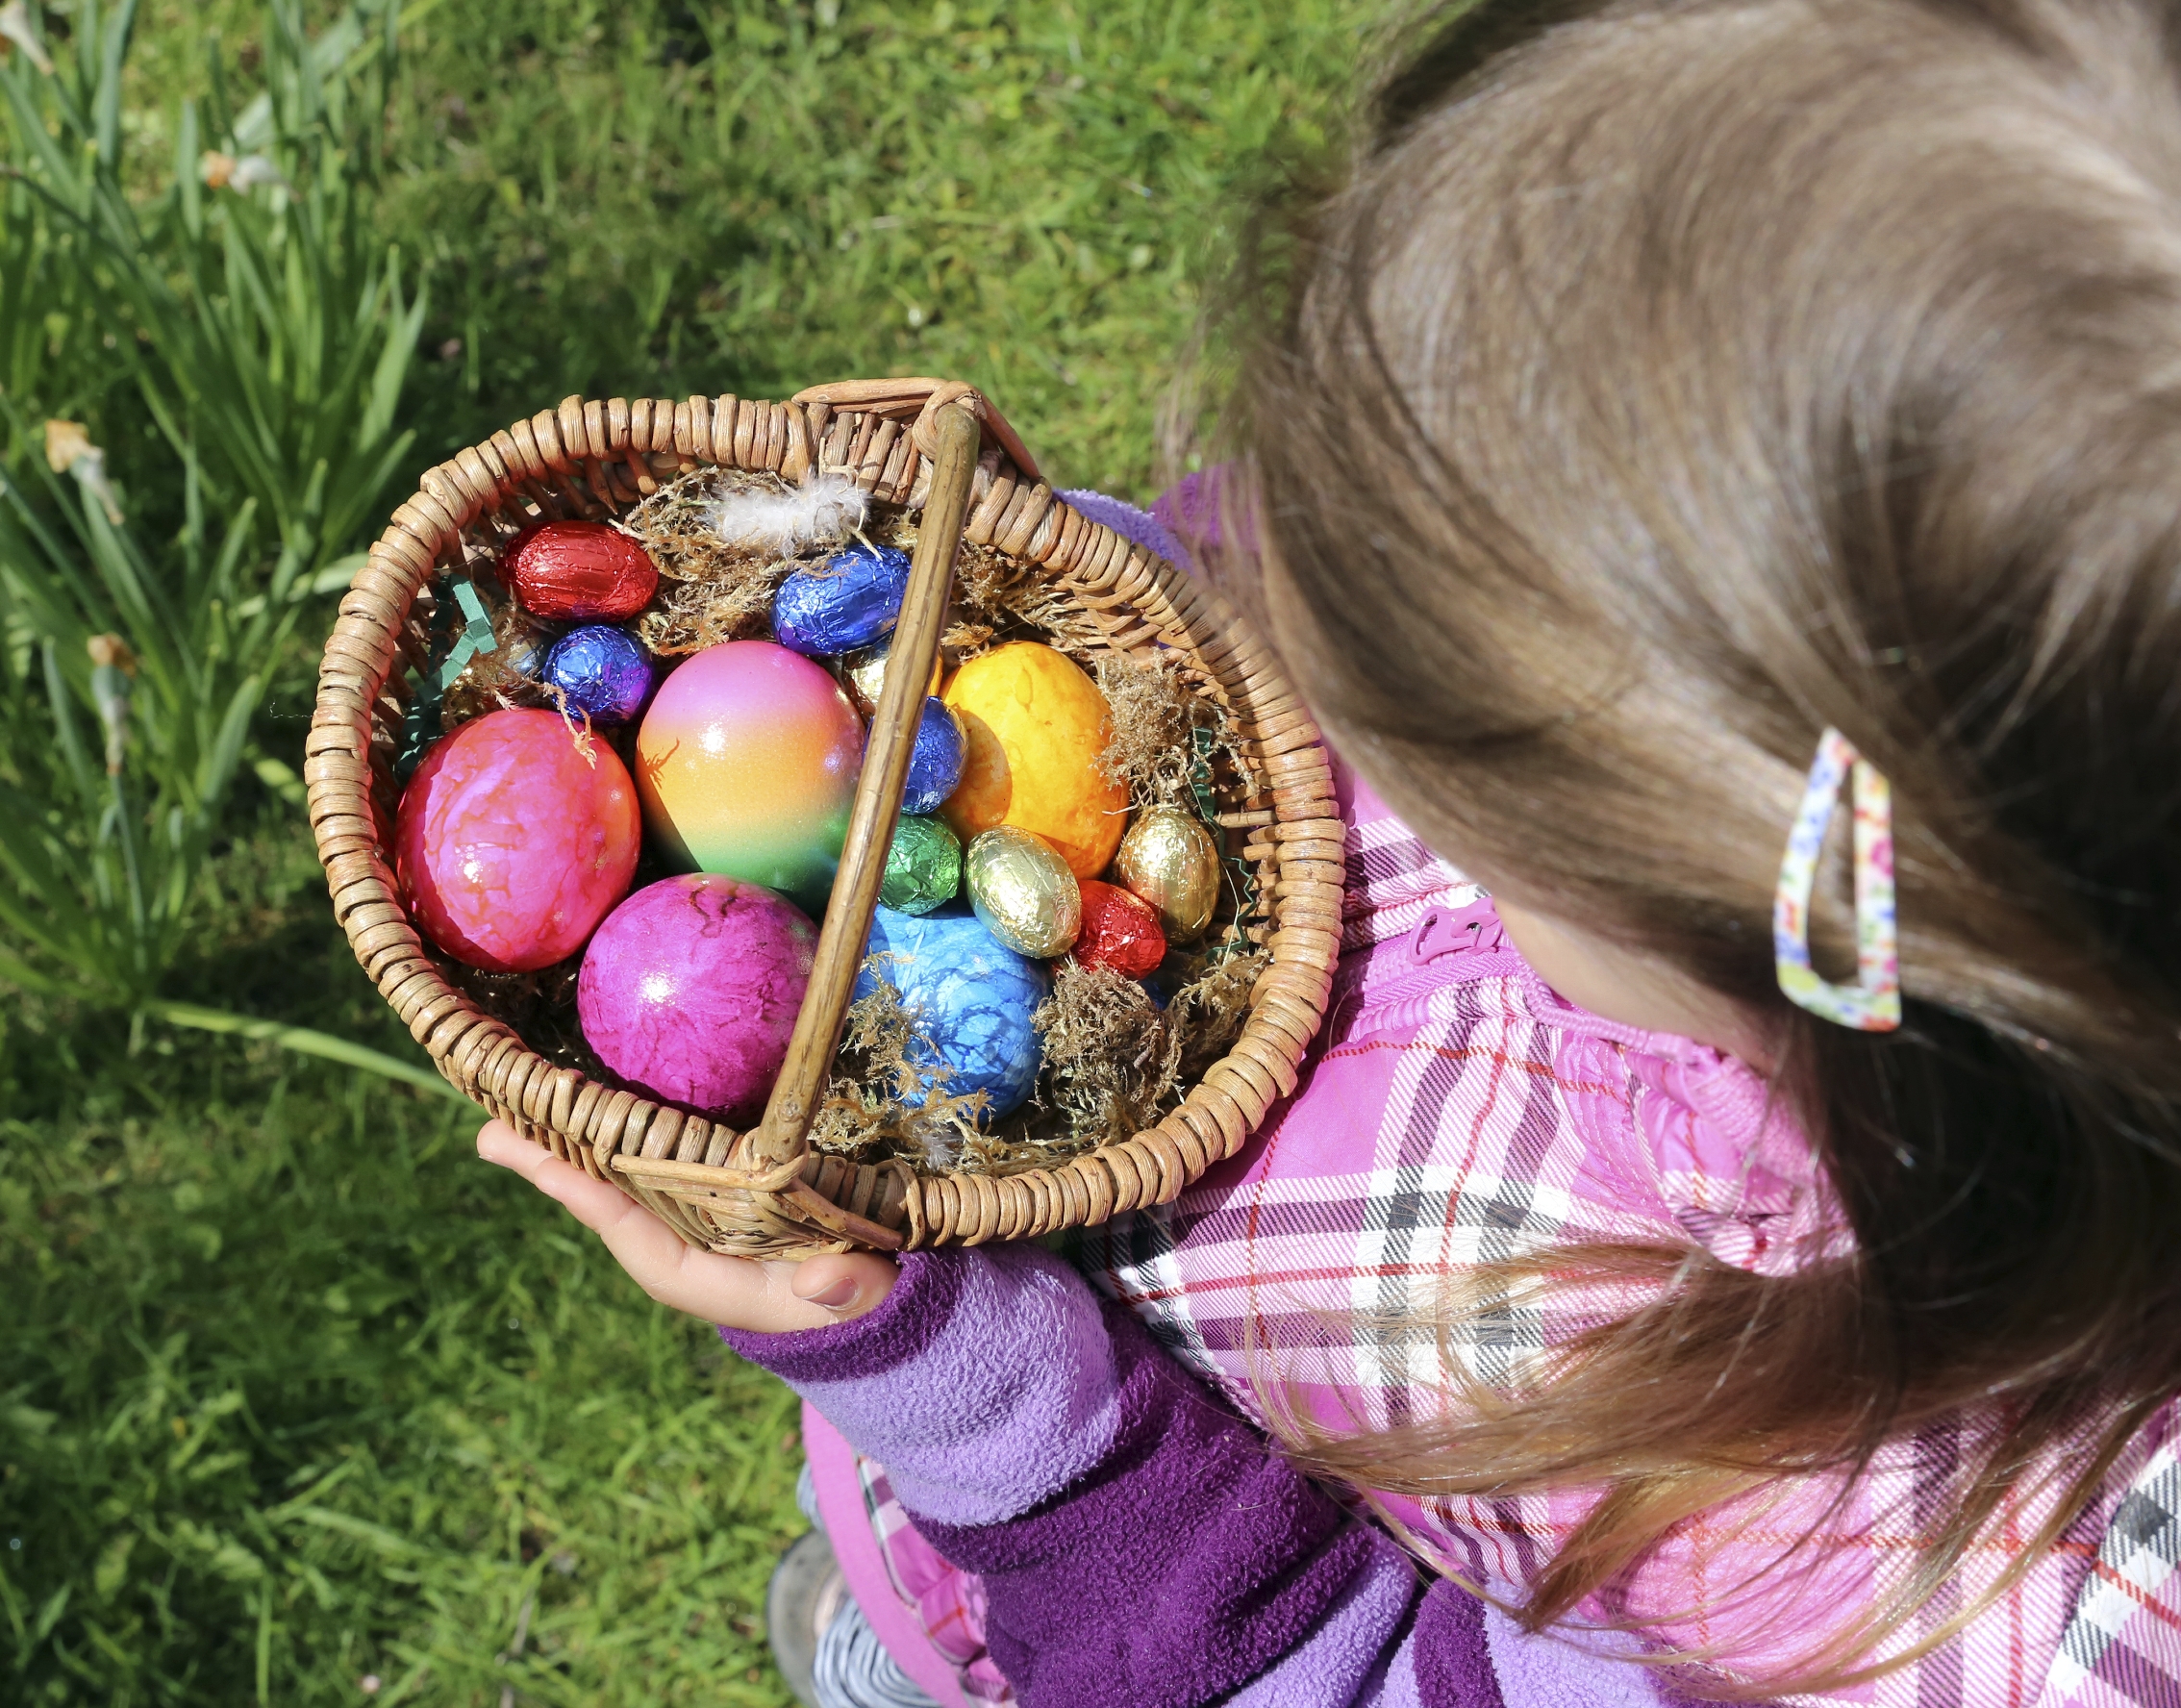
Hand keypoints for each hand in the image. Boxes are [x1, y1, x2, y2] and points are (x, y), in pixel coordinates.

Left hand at [476, 1121, 898, 1331]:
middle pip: (617, 1202)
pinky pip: (670, 1161)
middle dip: (560, 1164)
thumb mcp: (872, 1297)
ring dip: (584, 1142)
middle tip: (490, 1127)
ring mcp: (709, 1219)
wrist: (892, 1300)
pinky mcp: (730, 1192)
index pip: (638, 1237)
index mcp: (717, 1280)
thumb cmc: (877, 1297)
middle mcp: (698, 1247)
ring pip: (635, 1179)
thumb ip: (850, 1289)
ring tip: (523, 1103)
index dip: (587, 1198)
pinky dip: (635, 1133)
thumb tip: (822, 1280)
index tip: (533, 1162)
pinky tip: (601, 1100)